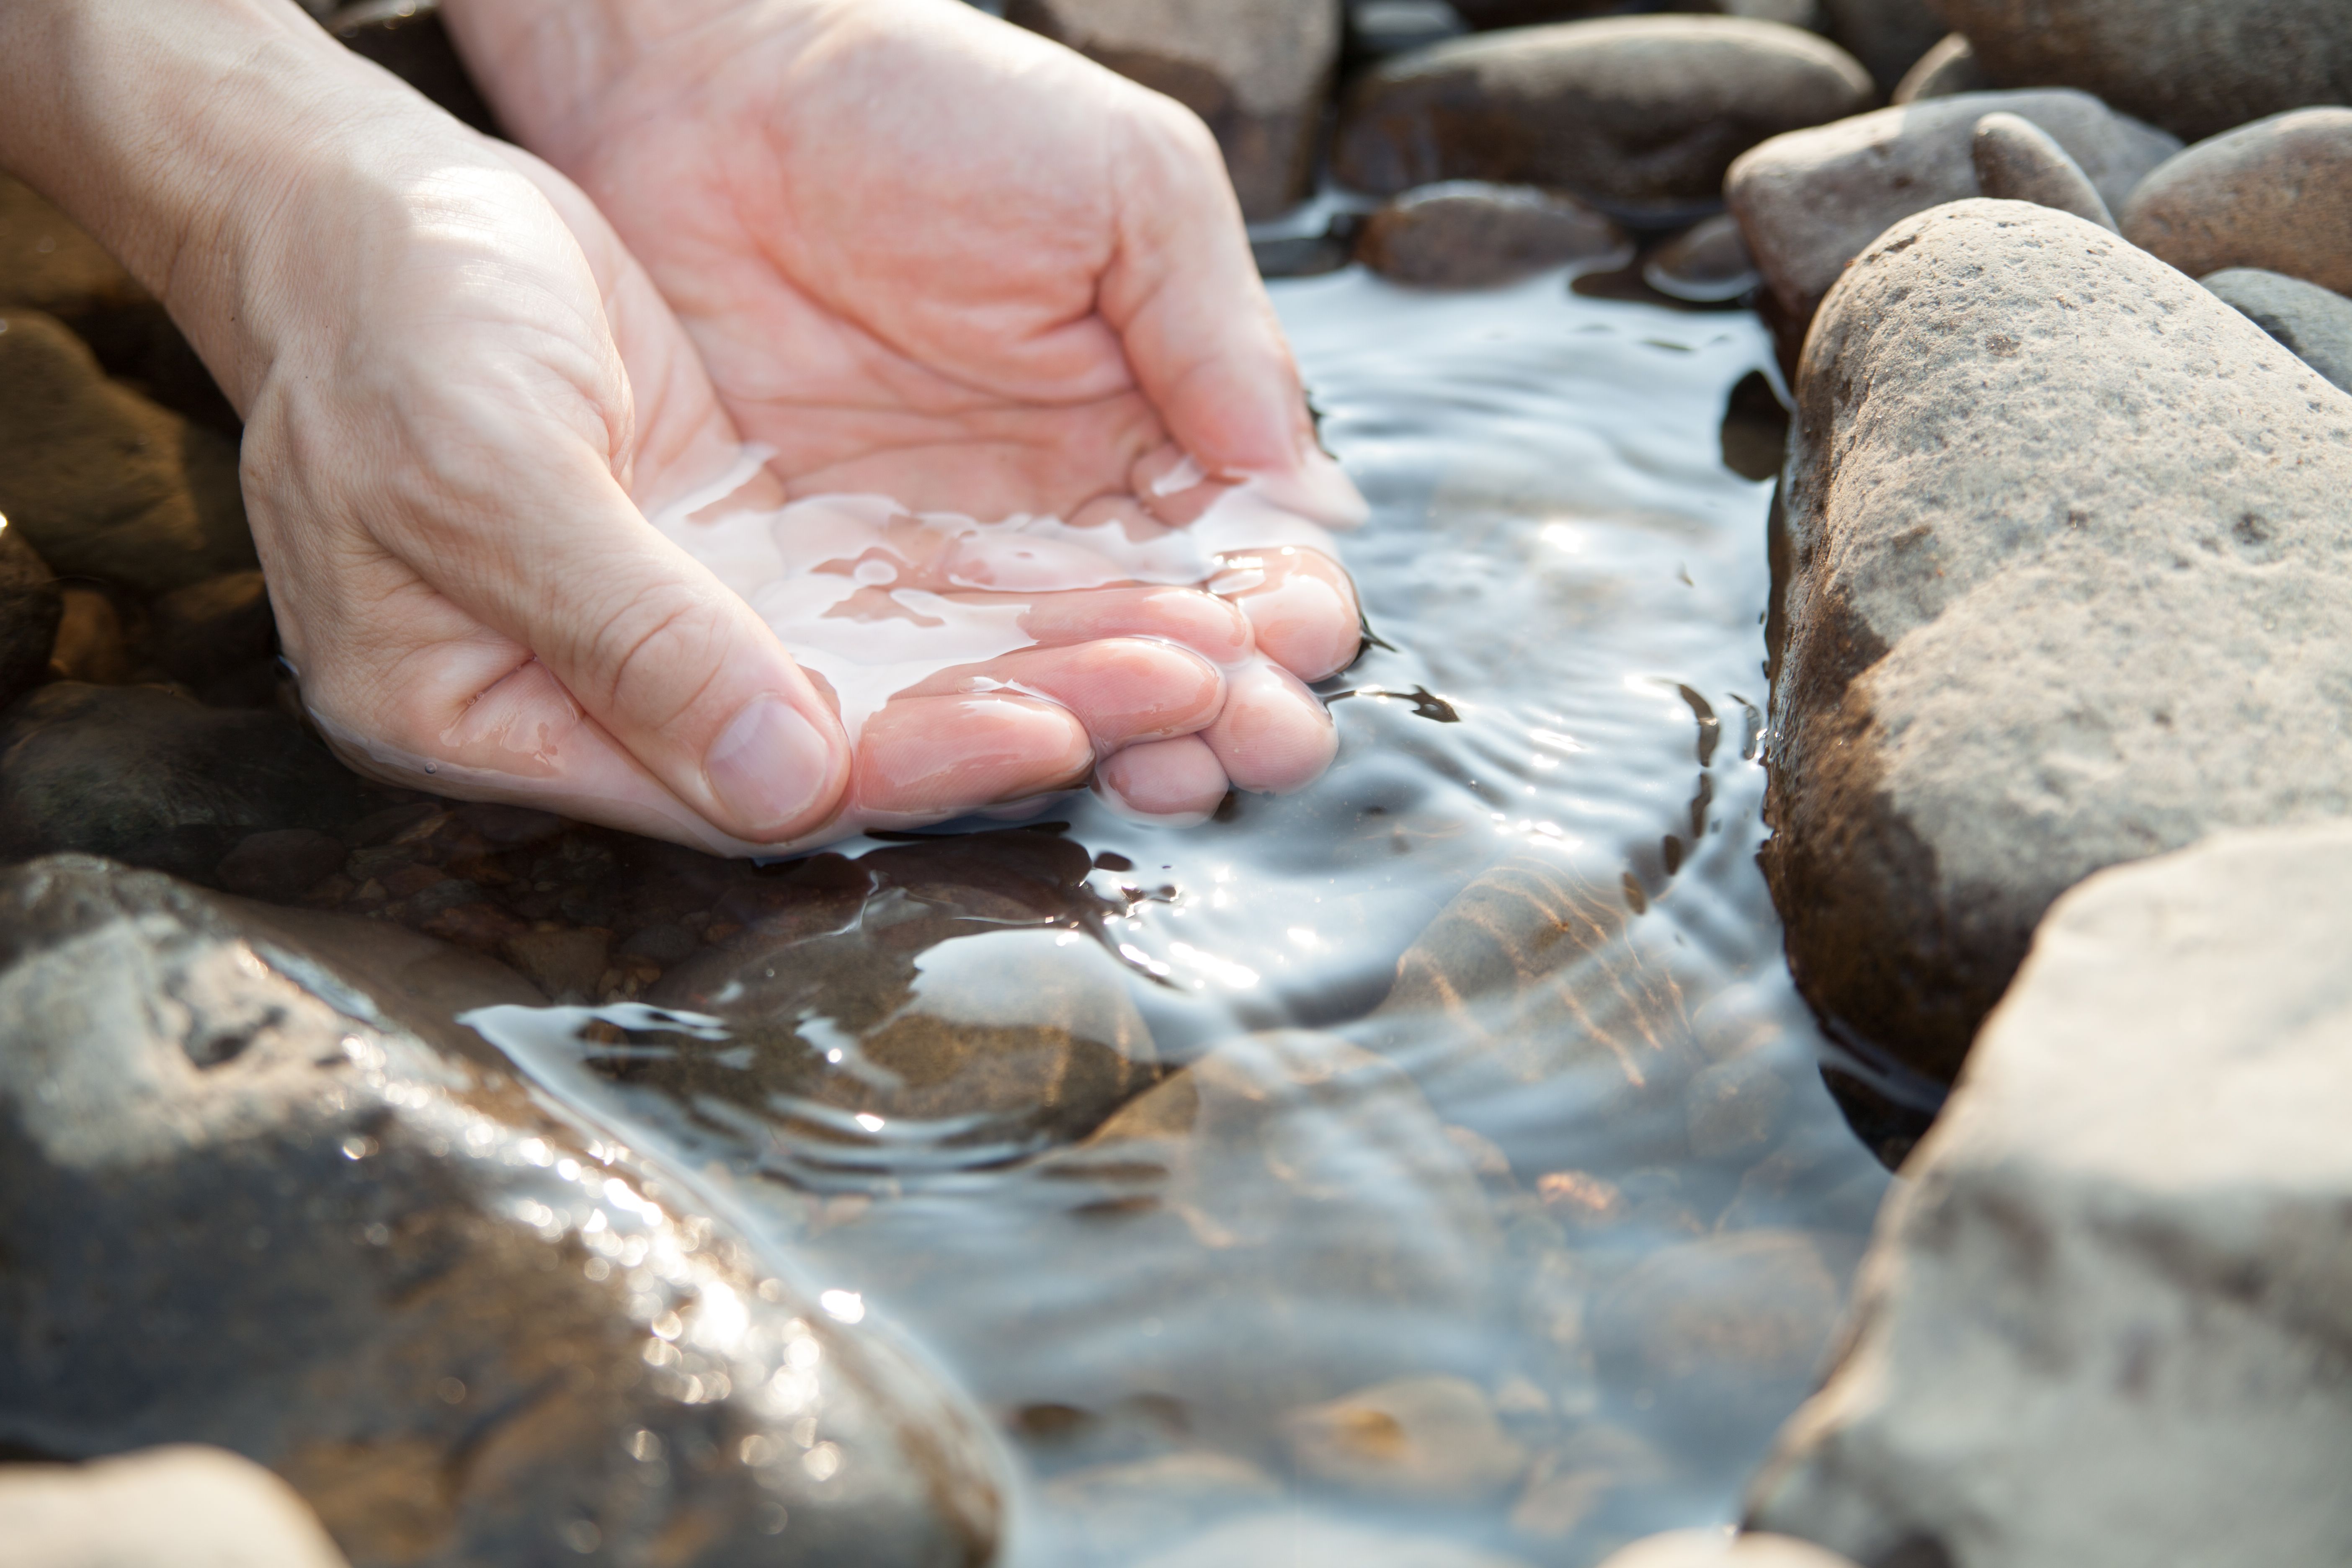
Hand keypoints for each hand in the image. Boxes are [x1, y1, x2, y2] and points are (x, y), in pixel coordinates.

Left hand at [444, 0, 1369, 826]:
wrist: (710, 90)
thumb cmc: (937, 106)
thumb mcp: (1123, 185)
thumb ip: (1213, 326)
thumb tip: (1298, 480)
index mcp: (1163, 418)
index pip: (1249, 545)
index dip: (1284, 603)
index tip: (1296, 644)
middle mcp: (1069, 508)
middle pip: (1171, 638)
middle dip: (1230, 701)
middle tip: (1259, 743)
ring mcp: (954, 554)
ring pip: (1058, 678)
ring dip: (1126, 734)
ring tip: (1168, 774)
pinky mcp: (841, 579)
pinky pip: (919, 671)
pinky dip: (974, 723)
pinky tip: (1023, 754)